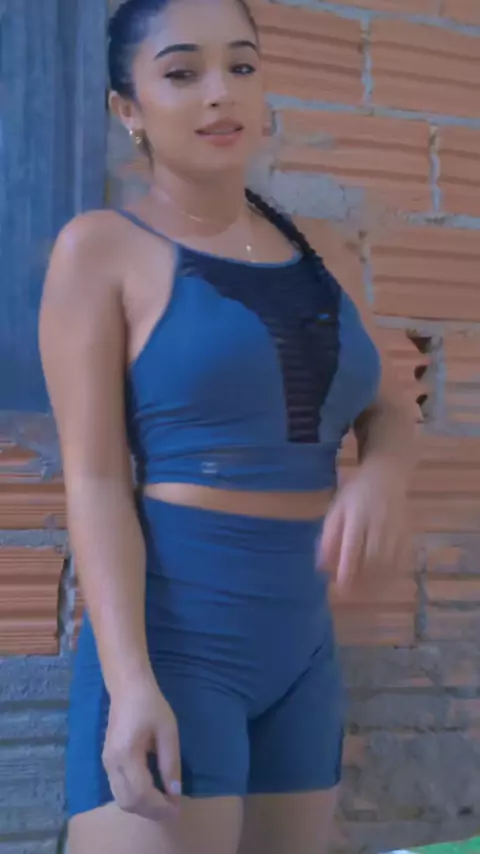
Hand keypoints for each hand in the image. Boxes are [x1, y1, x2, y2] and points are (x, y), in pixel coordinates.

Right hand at [102, 673, 181, 820]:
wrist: (128, 687)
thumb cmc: (150, 704)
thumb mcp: (168, 731)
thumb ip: (171, 763)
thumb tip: (175, 792)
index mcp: (126, 754)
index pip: (141, 794)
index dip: (160, 806)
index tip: (178, 808)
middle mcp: (111, 764)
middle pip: (129, 802)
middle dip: (152, 812)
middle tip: (173, 810)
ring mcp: (106, 764)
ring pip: (122, 799)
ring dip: (143, 807)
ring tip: (164, 804)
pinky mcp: (107, 762)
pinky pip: (119, 790)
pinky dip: (135, 798)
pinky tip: (151, 792)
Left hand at [319, 459, 408, 594]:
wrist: (387, 476)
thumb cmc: (356, 494)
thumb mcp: (337, 509)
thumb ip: (329, 537)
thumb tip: (321, 566)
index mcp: (357, 515)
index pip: (352, 546)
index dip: (347, 568)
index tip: (341, 588)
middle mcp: (378, 522)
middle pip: (373, 557)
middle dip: (363, 579)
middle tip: (352, 594)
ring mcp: (396, 528)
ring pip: (389, 561)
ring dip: (377, 580)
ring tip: (365, 592)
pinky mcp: (408, 532)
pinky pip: (403, 559)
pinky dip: (393, 574)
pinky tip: (384, 583)